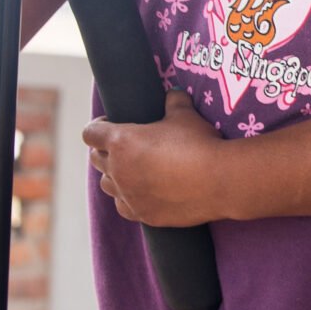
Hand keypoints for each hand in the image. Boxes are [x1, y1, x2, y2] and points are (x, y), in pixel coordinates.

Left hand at [83, 90, 232, 225]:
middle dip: (104, 150)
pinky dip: (128, 198)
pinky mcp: (142, 214)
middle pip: (95, 159)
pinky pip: (123, 205)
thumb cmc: (199, 143)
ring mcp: (128, 195)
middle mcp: (118, 169)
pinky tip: (141, 192)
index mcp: (121, 141)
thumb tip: (173, 94)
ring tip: (131, 170)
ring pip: (106, 185)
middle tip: (122, 147)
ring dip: (114, 175)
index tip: (109, 124)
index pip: (91, 133)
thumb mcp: (185, 115)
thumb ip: (174, 102)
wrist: (219, 181)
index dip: (98, 126)